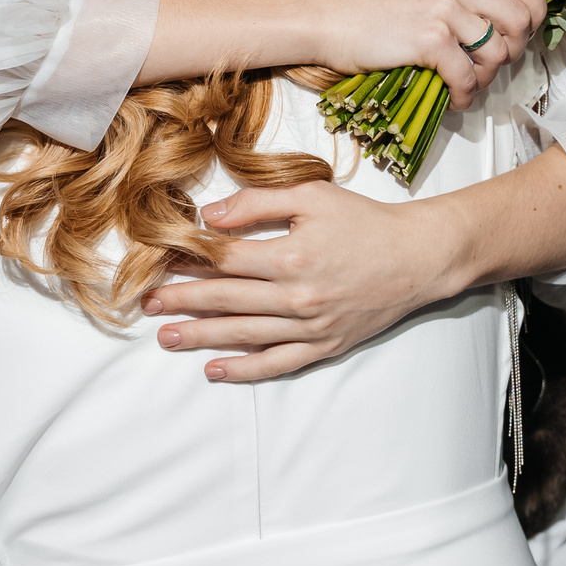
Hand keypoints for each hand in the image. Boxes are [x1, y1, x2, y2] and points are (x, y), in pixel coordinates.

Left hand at [142, 182, 474, 381]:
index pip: (226, 261)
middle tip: (147, 304)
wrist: (418, 257)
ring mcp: (312, 327)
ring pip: (245, 335)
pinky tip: (214, 369)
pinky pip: (277, 363)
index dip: (190, 262)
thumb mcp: (312, 196)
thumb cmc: (366, 221)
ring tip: (166, 337)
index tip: (160, 263)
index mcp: (292, 256)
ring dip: (202, 337)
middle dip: (183, 302)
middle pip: (227, 301)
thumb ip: (257, 202)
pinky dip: (244, 369)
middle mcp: (298, 297)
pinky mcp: (325, 345)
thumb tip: (209, 218)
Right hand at [309, 0, 543, 108]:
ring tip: (468, 83)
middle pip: (520, 19)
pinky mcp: (429, 39)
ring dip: (488, 77)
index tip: (524, 31)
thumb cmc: (368, 1)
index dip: (535, 10)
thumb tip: (498, 16)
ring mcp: (444, 7)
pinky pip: (468, 76)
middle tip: (493, 64)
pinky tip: (453, 98)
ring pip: (498, 52)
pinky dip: (465, 95)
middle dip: (515, 50)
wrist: (324, 15)